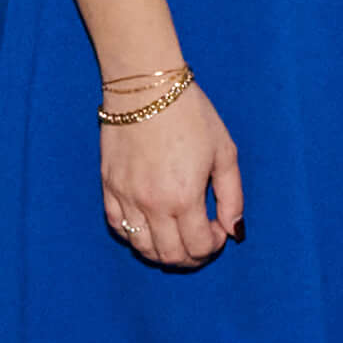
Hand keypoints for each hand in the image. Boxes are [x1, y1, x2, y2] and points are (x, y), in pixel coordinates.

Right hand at [100, 80, 241, 268]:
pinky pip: (118, 227)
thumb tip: (234, 231)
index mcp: (184, 197)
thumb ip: (232, 197)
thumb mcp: (224, 152)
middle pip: (171, 255)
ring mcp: (126, 197)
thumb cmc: (190, 114)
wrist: (145, 86)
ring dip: (164, 251)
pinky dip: (135, 235)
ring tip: (177, 236)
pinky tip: (150, 225)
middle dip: (192, 256)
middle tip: (202, 239)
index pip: (199, 246)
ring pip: (142, 248)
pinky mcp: (108, 186)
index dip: (215, 246)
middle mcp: (152, 204)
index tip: (219, 228)